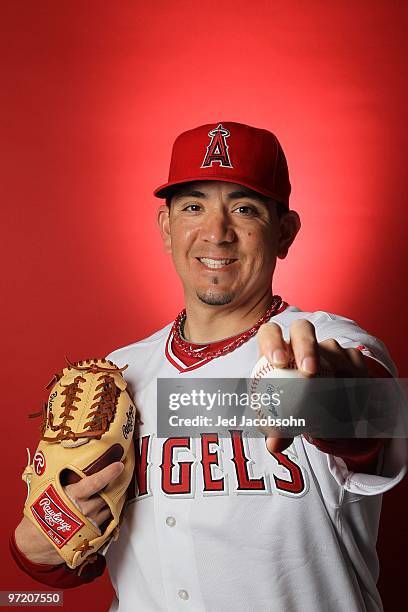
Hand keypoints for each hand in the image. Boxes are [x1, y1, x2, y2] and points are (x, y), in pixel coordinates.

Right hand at [15, 462, 123, 564]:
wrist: (34, 543)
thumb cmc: (41, 516)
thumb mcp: (51, 493)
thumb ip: (67, 481)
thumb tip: (75, 465)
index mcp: (73, 497)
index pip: (96, 482)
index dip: (109, 473)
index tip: (118, 466)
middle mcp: (84, 511)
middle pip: (108, 495)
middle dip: (115, 485)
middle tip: (119, 478)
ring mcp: (90, 525)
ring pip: (110, 508)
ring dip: (114, 500)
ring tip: (113, 493)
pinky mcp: (93, 536)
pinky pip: (108, 522)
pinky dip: (110, 514)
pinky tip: (107, 509)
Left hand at [256, 319, 367, 453]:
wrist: (324, 411)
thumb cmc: (295, 409)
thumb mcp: (286, 420)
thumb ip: (280, 429)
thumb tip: (274, 444)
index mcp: (277, 351)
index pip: (269, 333)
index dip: (272, 341)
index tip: (279, 362)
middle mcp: (301, 343)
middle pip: (302, 328)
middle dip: (306, 345)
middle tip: (309, 370)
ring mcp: (326, 347)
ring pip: (332, 347)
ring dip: (334, 368)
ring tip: (337, 393)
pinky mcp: (350, 356)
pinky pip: (354, 360)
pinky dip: (354, 376)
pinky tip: (353, 392)